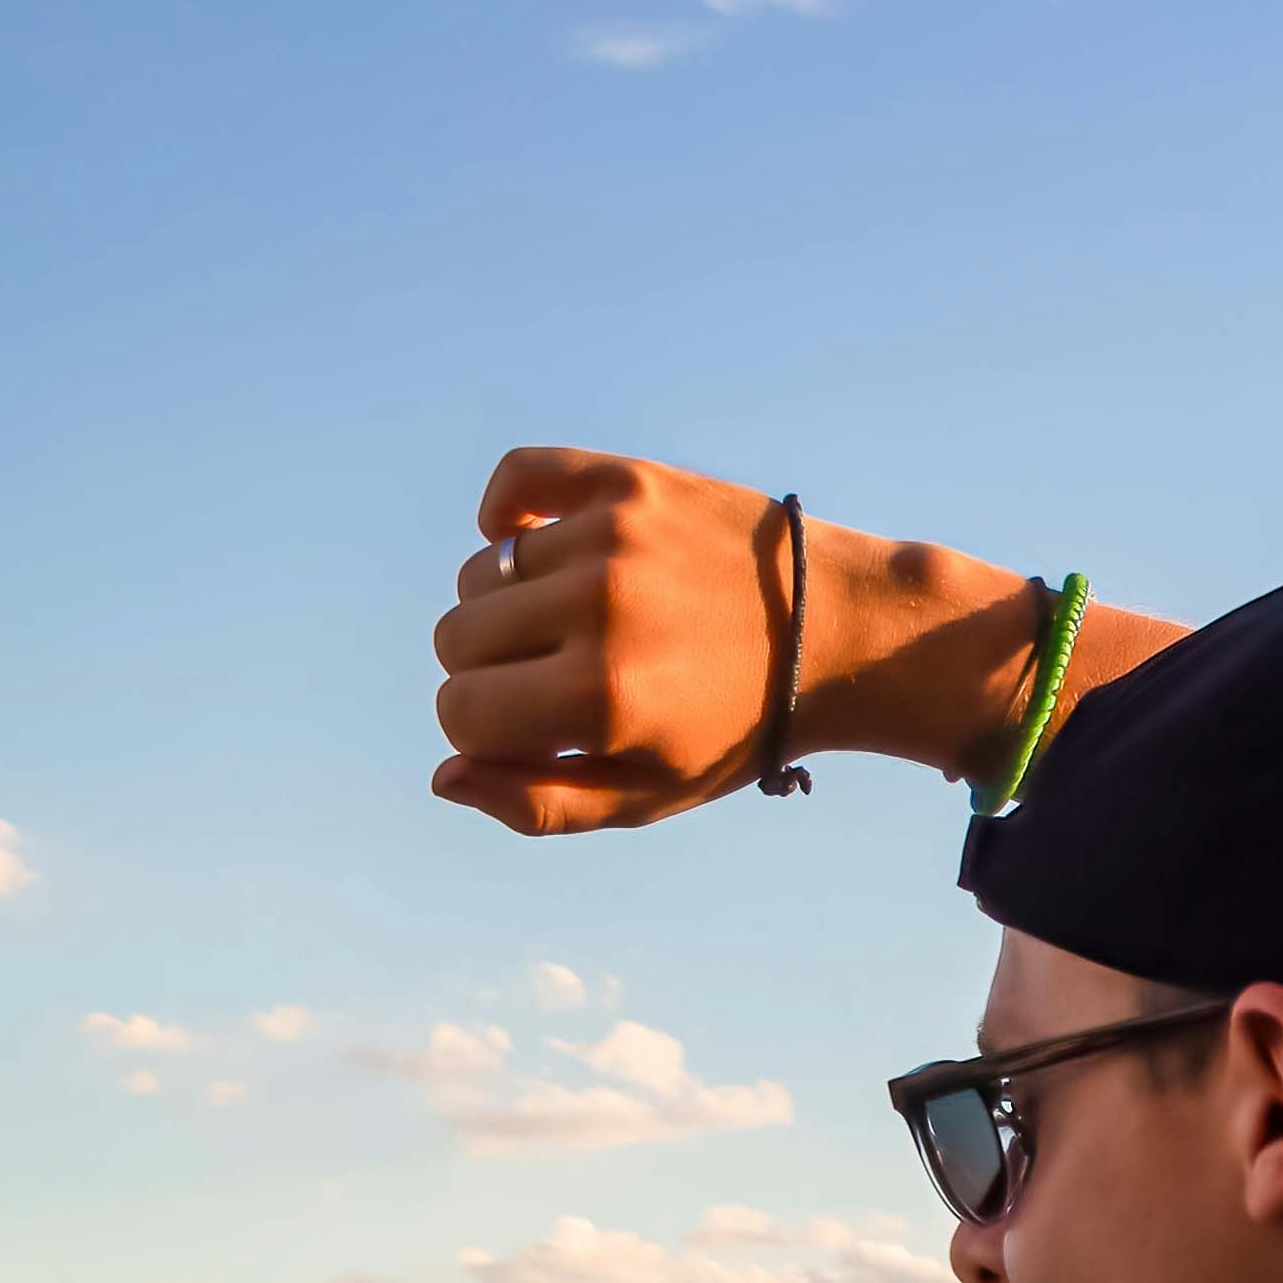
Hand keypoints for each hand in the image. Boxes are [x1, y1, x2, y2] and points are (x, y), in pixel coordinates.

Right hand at [431, 448, 1069, 835]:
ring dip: (510, 602)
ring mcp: (613, 537)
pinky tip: (525, 541)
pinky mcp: (629, 482)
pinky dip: (504, 512)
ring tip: (570, 617)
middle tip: (554, 674)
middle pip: (457, 637)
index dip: (483, 730)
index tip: (532, 726)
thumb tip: (443, 776)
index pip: (459, 711)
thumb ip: (536, 803)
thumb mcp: (643, 796)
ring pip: (483, 572)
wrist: (839, 629)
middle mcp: (599, 609)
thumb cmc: (733, 725)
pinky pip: (517, 479)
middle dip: (489, 668)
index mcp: (599, 701)